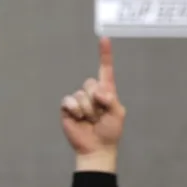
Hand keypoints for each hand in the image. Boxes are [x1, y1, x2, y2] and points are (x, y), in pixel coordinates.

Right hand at [61, 37, 124, 172]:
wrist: (95, 148)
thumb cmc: (110, 131)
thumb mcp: (118, 114)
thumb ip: (111, 100)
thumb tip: (98, 93)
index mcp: (106, 91)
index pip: (105, 70)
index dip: (104, 55)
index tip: (104, 39)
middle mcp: (91, 93)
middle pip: (90, 82)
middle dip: (96, 99)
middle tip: (99, 115)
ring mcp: (78, 100)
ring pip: (81, 94)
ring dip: (87, 110)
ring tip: (90, 120)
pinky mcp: (67, 108)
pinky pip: (69, 101)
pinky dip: (75, 110)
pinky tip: (78, 119)